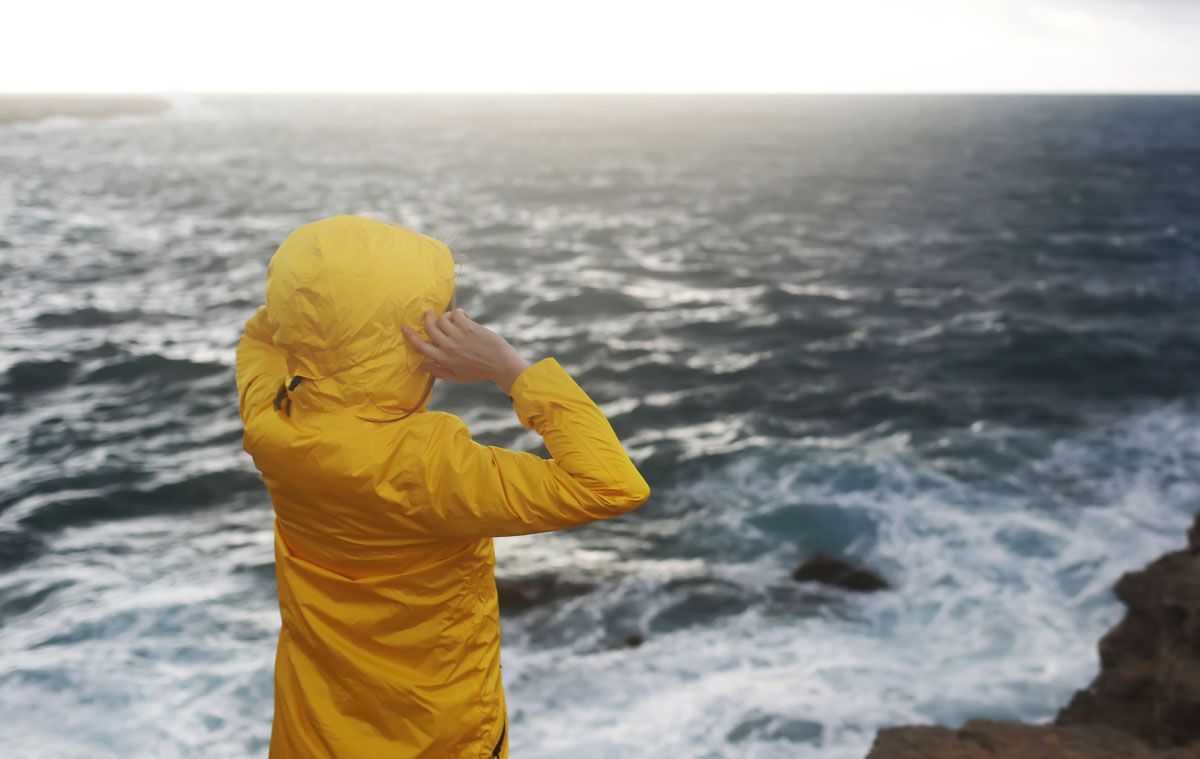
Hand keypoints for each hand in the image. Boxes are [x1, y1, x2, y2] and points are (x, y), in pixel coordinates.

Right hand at [402, 308, 530, 393]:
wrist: (500, 364)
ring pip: (442, 318)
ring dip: (445, 316)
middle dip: (427, 318)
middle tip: (429, 314)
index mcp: (444, 360)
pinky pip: (457, 314)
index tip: (405, 327)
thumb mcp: (457, 378)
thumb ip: (438, 372)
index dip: (410, 336)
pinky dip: (458, 313)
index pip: (421, 347)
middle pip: (429, 327)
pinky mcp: (470, 327)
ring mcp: (459, 336)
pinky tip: (464, 317)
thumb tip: (421, 366)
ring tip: (452, 319)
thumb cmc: (479, 372)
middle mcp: (449, 347)